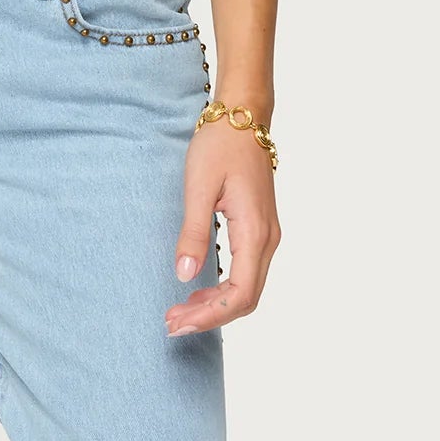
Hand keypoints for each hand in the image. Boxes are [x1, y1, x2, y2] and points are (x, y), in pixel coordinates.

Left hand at [164, 115, 280, 334]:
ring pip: (248, 288)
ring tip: (180, 310)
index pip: (240, 294)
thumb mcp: (198, 187)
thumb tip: (185, 276)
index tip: (179, 322)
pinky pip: (247, 272)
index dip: (211, 315)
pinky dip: (224, 288)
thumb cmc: (220, 146)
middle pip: (246, 298)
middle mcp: (267, 239)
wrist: (243, 117)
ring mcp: (266, 234)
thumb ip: (193, 233)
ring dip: (216, 304)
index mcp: (254, 232)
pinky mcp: (259, 229)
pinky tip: (199, 288)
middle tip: (172, 323)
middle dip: (210, 316)